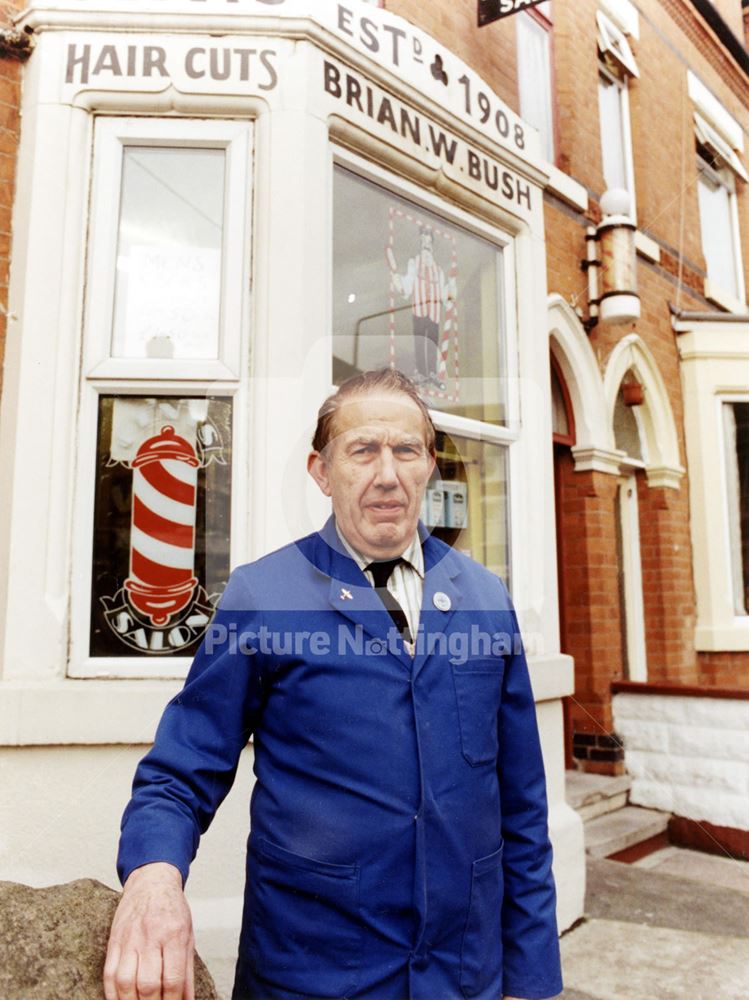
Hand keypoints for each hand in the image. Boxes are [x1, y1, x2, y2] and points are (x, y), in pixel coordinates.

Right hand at [103, 862, 194, 999]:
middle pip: (147, 984)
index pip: (172, 979)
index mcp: (173, 935)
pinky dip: (112, 994)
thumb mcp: (188, 935)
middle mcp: (150, 937)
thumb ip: (187, 971)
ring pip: (125, 982)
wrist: (151, 882)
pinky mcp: (114, 941)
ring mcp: (129, 939)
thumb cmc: (172, 910)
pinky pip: (109, 973)